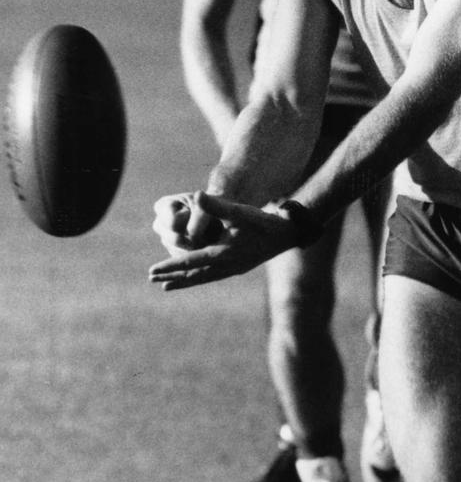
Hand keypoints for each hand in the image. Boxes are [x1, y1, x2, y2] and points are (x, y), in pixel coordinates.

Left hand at [148, 191, 297, 289]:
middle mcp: (225, 266)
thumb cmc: (263, 221)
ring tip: (167, 286)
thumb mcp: (240, 211)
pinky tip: (196, 275)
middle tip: (152, 279)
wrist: (288, 234)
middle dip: (173, 276)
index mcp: (222, 254)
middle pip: (193, 275)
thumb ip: (217, 205)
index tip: (151, 272)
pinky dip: (200, 276)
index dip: (170, 266)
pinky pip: (213, 275)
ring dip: (185, 280)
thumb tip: (198, 196)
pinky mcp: (239, 266)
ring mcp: (233, 269)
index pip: (190, 263)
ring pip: (203, 277)